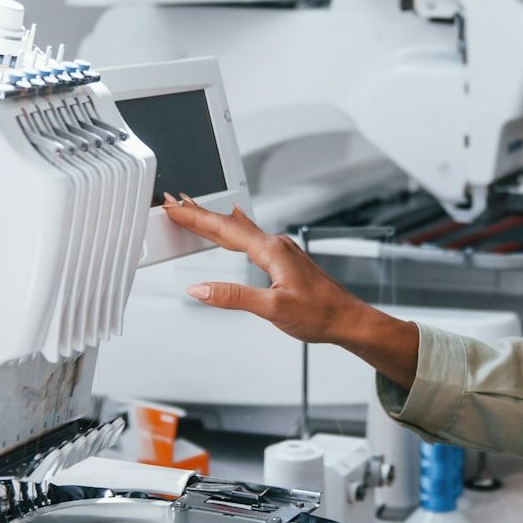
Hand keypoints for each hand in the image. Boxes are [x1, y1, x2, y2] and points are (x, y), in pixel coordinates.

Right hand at [161, 193, 364, 344]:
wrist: (348, 319)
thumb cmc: (320, 313)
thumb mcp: (272, 309)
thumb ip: (233, 298)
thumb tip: (200, 289)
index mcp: (271, 250)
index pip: (224, 229)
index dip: (196, 218)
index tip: (174, 208)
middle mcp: (276, 245)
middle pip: (229, 225)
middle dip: (200, 213)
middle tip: (175, 203)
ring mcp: (281, 251)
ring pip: (239, 230)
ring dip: (215, 221)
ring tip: (194, 213)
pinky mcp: (284, 260)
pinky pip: (250, 238)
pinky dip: (232, 232)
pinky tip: (232, 229)